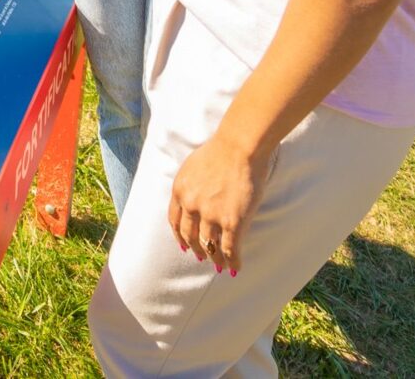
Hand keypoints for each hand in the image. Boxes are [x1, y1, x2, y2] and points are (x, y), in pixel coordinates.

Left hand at [167, 133, 271, 275]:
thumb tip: (195, 195)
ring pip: (210, 246)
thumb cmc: (220, 150)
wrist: (239, 147)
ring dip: (215, 259)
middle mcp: (191, 206)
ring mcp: (211, 215)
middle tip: (202, 258)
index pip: (175, 221)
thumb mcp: (192, 166)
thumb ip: (191, 184)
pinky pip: (230, 249)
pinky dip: (232, 261)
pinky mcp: (232, 222)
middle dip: (196, 250)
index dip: (180, 236)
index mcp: (179, 191)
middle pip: (190, 236)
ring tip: (220, 266)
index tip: (184, 245)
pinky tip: (235, 268)